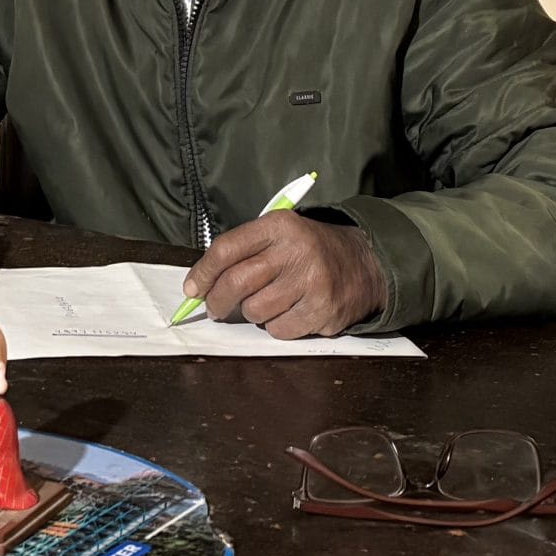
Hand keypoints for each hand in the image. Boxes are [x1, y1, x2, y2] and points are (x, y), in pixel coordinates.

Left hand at [181, 213, 385, 338]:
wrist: (364, 263)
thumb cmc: (308, 250)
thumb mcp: (280, 235)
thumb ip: (244, 252)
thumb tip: (201, 284)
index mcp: (278, 226)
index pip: (227, 249)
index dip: (203, 272)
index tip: (192, 289)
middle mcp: (295, 251)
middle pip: (236, 282)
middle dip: (217, 300)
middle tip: (215, 308)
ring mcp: (312, 282)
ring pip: (255, 310)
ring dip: (253, 312)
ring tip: (268, 302)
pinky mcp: (323, 310)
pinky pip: (279, 330)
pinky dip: (277, 326)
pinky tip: (291, 312)